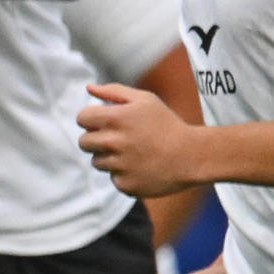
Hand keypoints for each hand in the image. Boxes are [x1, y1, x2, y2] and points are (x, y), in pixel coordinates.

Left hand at [78, 82, 203, 196]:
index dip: (91, 119)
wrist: (191, 156)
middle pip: (84, 142)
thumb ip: (114, 92)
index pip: (82, 118)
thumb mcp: (145, 100)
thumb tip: (88, 88)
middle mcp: (114, 142)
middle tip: (118, 139)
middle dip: (96, 139)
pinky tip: (141, 167)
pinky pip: (113, 177)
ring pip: (97, 161)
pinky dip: (123, 173)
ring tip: (133, 153)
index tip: (102, 122)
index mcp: (116, 118)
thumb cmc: (166, 124)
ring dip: (109, 157)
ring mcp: (119, 165)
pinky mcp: (125, 184)